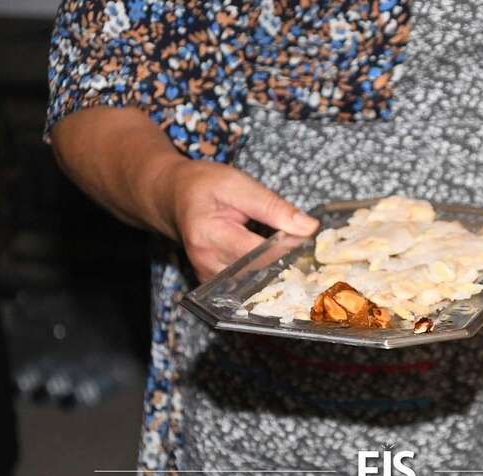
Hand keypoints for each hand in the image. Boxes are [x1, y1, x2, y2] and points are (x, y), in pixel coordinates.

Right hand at [165, 158, 318, 280]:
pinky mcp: (213, 283)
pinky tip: (274, 261)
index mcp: (209, 235)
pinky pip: (245, 285)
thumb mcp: (238, 184)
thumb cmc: (204, 185)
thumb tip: (309, 228)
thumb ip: (273, 207)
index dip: (288, 248)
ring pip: (255, 282)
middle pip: (259, 271)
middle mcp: (206, 262)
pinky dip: (263, 274)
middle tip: (306, 248)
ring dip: (276, 270)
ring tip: (291, 253)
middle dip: (286, 261)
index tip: (308, 239)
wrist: (173, 196)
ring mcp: (208, 276)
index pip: (259, 252)